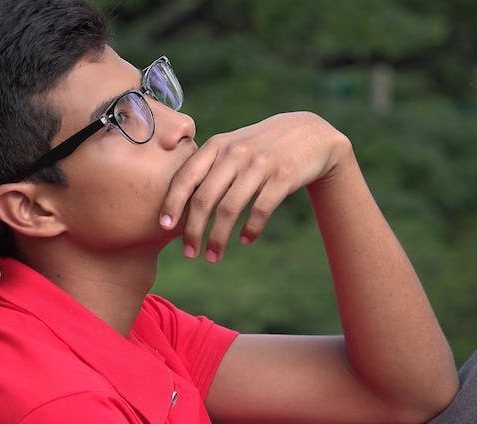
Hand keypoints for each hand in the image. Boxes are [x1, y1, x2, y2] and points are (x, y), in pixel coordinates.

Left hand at [159, 111, 352, 262]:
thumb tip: (177, 200)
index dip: (172, 203)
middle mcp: (235, 153)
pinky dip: (250, 230)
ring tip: (213, 256)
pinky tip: (245, 240)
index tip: (165, 226)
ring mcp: (260, 164)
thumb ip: (207, 165)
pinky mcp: (284, 177)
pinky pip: (260, 210)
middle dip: (193, 230)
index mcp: (217, 145)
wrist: (311, 134)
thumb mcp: (233, 145)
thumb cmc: (262, 146)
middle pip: (204, 198)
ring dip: (218, 238)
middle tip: (189, 253)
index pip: (186, 176)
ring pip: (230, 209)